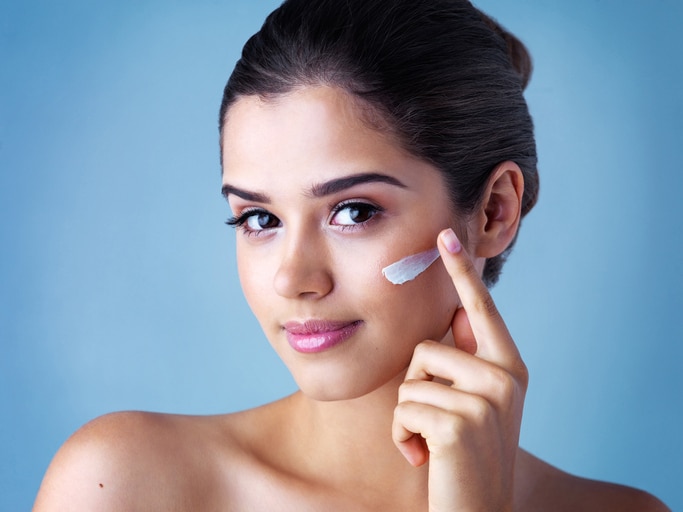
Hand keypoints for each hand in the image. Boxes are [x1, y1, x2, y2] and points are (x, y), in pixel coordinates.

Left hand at [392, 228, 527, 511]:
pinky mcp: (461, 422)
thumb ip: (464, 362)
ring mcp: (487, 399)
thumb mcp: (472, 404)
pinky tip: (425, 457)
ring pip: (411, 379)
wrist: (476, 511)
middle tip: (436, 424)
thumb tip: (456, 315)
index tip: (445, 234)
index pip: (481, 309)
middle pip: (426, 348)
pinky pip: (404, 408)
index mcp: (508, 366)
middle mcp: (505, 376)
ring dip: (407, 416)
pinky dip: (402, 436)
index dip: (463, 272)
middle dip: (415, 388)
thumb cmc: (464, 455)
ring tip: (430, 442)